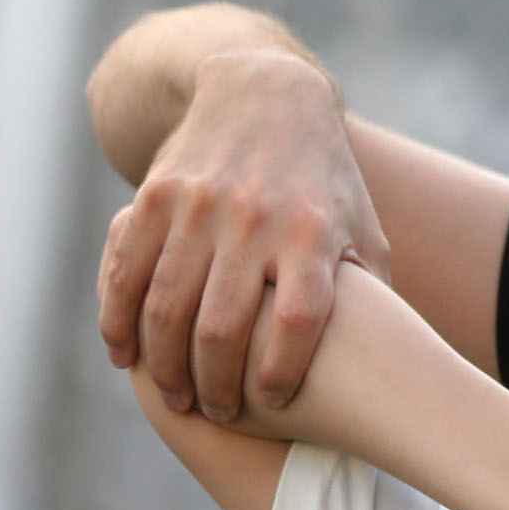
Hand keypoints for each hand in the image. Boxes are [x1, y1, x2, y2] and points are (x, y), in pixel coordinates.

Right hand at [97, 48, 389, 418]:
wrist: (264, 95)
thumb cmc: (325, 181)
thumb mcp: (361, 228)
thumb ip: (370, 294)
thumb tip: (390, 365)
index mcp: (311, 233)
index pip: (297, 320)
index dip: (281, 371)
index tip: (273, 406)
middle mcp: (253, 219)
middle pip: (222, 326)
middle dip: (215, 384)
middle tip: (217, 414)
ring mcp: (198, 206)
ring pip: (166, 306)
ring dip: (164, 364)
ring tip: (176, 398)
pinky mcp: (156, 196)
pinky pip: (127, 271)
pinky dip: (118, 321)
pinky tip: (126, 357)